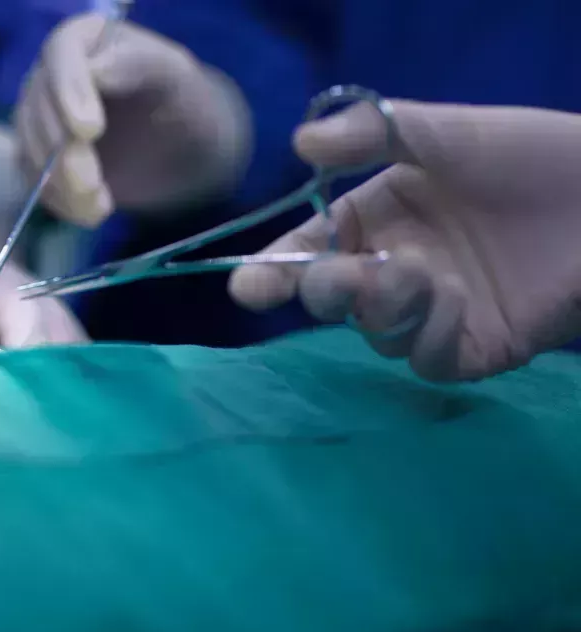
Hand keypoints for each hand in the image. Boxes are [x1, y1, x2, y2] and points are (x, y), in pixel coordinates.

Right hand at [14, 12, 248, 225]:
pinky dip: (59, 202)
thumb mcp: (173, 76)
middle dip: (63, 153)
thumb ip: (139, 65)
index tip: (90, 130)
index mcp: (83, 39)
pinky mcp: (37, 156)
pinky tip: (91, 213)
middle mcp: (51, 74)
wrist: (176, 147)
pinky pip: (33, 180)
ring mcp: (39, 116)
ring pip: (31, 149)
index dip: (71, 93)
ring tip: (101, 208)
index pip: (62, 57)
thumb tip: (96, 70)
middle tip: (93, 187)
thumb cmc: (181, 102)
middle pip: (40, 109)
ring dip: (60, 185)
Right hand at [229, 100, 580, 381]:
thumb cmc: (523, 156)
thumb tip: (298, 142)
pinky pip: (426, 358)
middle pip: (331, 300)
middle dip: (326, 291)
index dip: (272, 271)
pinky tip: (458, 297)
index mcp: (372, 221)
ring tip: (425, 270)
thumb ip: (372, 134)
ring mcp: (428, 314)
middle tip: (341, 276)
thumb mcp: (444, 132)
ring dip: (389, 304)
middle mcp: (390, 271)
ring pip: (376, 332)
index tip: (248, 286)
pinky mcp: (469, 349)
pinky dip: (431, 333)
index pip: (305, 252)